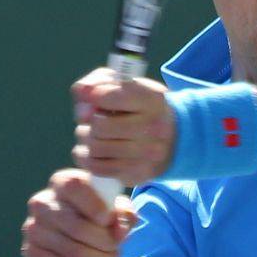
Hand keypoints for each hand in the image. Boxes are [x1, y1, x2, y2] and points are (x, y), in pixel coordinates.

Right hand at [21, 169, 136, 256]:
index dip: (95, 205)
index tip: (110, 220)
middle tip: (117, 248)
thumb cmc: (98, 219)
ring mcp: (34, 228)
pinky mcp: (32, 252)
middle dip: (105, 242)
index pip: (75, 186)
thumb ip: (124, 214)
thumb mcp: (115, 211)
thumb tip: (120, 230)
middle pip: (77, 226)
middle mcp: (42, 202)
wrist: (72, 244)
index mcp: (62, 182)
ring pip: (74, 252)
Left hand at [71, 68, 175, 185]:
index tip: (92, 96)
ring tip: (92, 134)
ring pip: (95, 147)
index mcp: (153, 100)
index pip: (110, 96)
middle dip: (87, 121)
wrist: (176, 139)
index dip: (93, 95)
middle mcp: (153, 127)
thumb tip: (80, 93)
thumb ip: (99, 83)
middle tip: (91, 119)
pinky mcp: (137, 173)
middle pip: (99, 125)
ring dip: (85, 139)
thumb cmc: (142, 108)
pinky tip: (91, 151)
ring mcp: (147, 154)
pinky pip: (97, 168)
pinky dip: (86, 158)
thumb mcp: (129, 86)